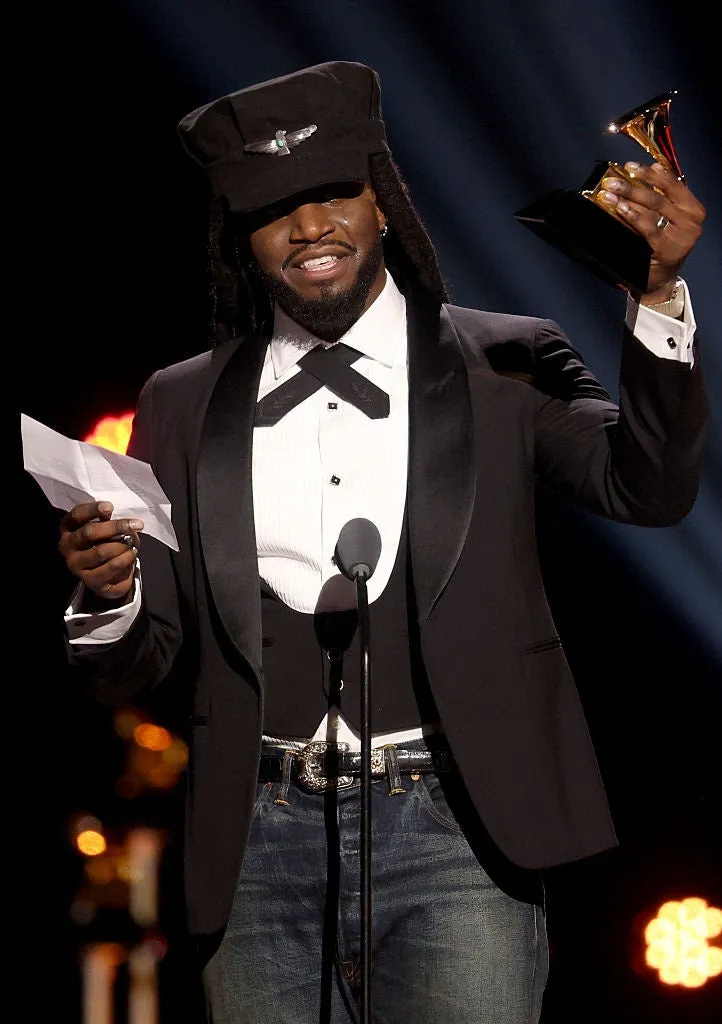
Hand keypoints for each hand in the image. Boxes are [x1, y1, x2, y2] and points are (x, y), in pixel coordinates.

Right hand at [58, 500, 143, 601]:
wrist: (104, 576)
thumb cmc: (103, 544)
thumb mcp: (102, 530)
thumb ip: (106, 521)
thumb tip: (124, 520)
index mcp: (67, 528)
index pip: (77, 515)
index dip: (93, 510)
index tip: (110, 507)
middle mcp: (66, 546)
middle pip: (90, 532)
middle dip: (116, 526)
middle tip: (136, 524)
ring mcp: (75, 565)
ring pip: (102, 551)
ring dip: (123, 546)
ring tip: (133, 544)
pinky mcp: (89, 580)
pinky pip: (111, 567)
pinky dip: (126, 559)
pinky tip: (131, 555)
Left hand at [598, 161, 705, 300]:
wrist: (660, 280)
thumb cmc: (662, 246)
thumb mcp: (667, 218)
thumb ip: (664, 194)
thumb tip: (655, 165)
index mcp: (694, 209)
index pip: (672, 184)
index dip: (650, 174)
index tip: (629, 166)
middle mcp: (692, 221)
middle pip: (659, 196)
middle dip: (633, 186)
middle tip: (611, 181)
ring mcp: (682, 237)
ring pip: (653, 210)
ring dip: (628, 199)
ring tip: (609, 194)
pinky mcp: (668, 250)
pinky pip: (648, 229)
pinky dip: (633, 216)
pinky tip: (620, 208)